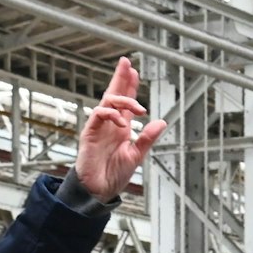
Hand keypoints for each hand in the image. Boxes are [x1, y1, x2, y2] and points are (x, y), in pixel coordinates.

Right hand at [72, 57, 166, 200]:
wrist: (99, 190)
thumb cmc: (114, 174)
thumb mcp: (137, 155)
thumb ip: (147, 138)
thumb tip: (161, 121)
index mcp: (121, 127)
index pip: (125, 102)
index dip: (130, 86)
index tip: (135, 71)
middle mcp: (110, 124)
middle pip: (114, 94)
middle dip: (120, 78)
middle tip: (126, 62)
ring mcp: (99, 127)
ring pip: (107, 101)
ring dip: (123, 99)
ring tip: (139, 108)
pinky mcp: (90, 133)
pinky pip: (98, 115)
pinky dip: (112, 114)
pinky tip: (123, 122)